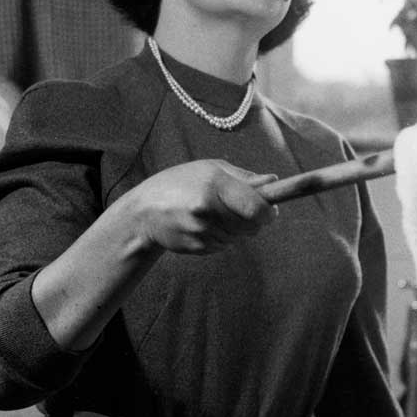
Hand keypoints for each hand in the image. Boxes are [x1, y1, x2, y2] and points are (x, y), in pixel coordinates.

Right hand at [126, 160, 277, 253]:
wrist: (144, 212)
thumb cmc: (180, 182)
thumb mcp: (210, 169)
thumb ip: (244, 177)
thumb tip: (273, 182)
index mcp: (214, 186)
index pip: (256, 208)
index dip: (269, 212)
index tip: (271, 210)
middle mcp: (208, 211)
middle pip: (251, 226)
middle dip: (254, 220)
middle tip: (241, 208)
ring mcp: (202, 232)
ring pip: (238, 237)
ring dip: (235, 228)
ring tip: (214, 212)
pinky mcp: (197, 248)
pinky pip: (224, 245)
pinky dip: (221, 236)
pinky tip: (203, 224)